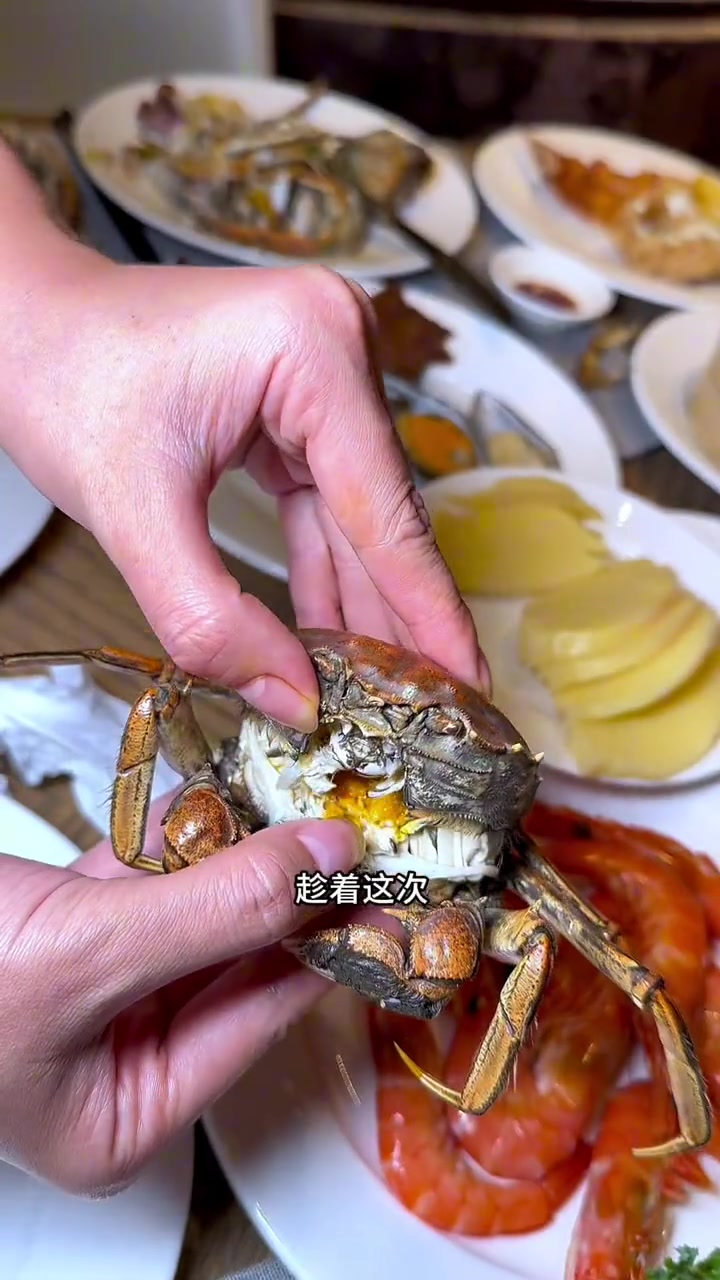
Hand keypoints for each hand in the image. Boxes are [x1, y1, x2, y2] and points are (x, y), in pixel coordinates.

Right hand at [0, 793, 361, 1193]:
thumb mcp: (90, 957)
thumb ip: (216, 912)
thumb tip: (323, 864)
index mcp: (126, 1115)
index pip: (258, 1020)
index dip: (328, 949)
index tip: (384, 893)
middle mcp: (114, 1058)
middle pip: (231, 964)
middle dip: (285, 893)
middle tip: (350, 837)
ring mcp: (89, 990)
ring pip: (191, 913)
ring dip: (234, 854)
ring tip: (294, 805)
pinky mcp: (63, 928)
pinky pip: (140, 877)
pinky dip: (173, 833)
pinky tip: (216, 796)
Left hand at [5, 243, 487, 729]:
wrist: (20, 322)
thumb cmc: (59, 380)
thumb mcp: (130, 511)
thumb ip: (209, 618)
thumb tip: (293, 702)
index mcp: (314, 349)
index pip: (384, 510)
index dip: (427, 610)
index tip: (471, 685)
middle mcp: (339, 347)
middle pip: (382, 515)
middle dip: (398, 618)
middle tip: (438, 712)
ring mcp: (323, 373)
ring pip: (356, 518)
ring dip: (363, 604)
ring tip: (392, 692)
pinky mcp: (299, 402)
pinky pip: (324, 505)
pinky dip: (324, 571)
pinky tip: (337, 638)